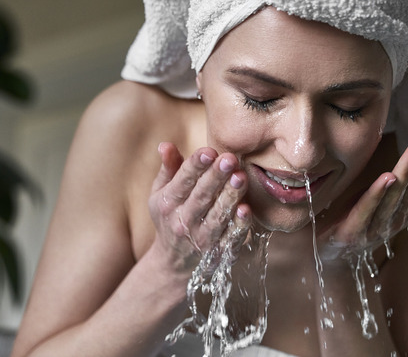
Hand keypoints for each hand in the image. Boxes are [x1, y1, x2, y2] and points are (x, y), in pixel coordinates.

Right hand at [147, 142, 251, 275]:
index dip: (195, 165)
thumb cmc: (170, 218)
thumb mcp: (161, 193)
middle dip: (215, 177)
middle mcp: (183, 221)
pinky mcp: (218, 252)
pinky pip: (230, 237)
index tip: (208, 151)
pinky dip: (238, 225)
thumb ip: (168, 168)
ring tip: (240, 177)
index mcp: (169, 203)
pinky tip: (246, 209)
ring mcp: (201, 238)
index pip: (183, 181)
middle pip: (201, 196)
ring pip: (217, 216)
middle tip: (229, 159)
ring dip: (229, 197)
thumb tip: (165, 144)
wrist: (173, 263)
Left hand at [318, 131, 407, 260]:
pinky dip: (378, 194)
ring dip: (406, 171)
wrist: (325, 257)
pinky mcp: (352, 233)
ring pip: (394, 196)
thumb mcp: (375, 197)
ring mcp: (374, 228)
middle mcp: (394, 220)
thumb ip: (392, 181)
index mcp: (402, 210)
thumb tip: (406, 149)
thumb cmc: (351, 219)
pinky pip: (367, 210)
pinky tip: (387, 177)